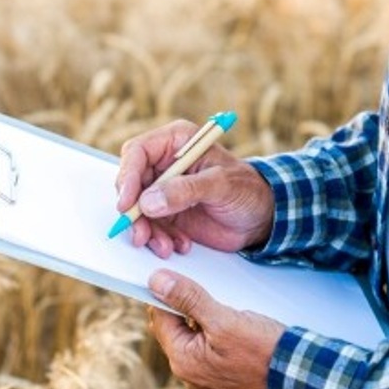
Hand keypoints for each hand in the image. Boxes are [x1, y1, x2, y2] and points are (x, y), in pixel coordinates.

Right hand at [115, 119, 274, 257]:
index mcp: (176, 142)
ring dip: (147, 231)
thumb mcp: (221, 185)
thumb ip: (186, 190)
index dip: (127, 177)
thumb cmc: (247, 190)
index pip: (137, 153)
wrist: (261, 216)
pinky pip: (150, 227)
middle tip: (141, 234)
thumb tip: (149, 201)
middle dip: (134, 212)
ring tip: (166, 246)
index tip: (127, 203)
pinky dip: (159, 240)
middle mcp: (165, 164)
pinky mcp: (166, 213)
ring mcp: (163, 190)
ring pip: (137, 209)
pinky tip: (179, 245)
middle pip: (131, 184)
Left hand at [147, 269, 284, 388]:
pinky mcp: (224, 378)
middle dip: (186, 306)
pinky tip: (233, 322)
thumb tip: (156, 281)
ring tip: (224, 304)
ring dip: (203, 318)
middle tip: (206, 288)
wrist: (299, 379)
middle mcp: (190, 375)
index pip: (160, 318)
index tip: (176, 273)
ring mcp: (207, 379)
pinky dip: (216, 333)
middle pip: (176, 328)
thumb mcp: (223, 319)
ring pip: (194, 337)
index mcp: (183, 361)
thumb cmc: (263, 351)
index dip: (166, 293)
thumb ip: (188, 299)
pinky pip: (210, 349)